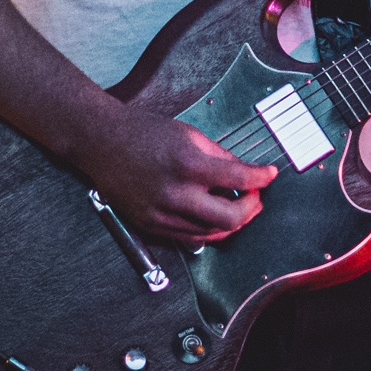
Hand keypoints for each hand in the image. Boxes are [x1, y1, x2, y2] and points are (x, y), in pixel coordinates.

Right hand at [75, 107, 274, 244]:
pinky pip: (189, 238)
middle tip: (256, 197)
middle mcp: (176, 194)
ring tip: (238, 207)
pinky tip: (214, 217)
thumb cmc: (142, 132)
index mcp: (188, 165)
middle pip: (230, 218)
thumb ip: (220, 156)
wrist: (101, 142)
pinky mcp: (151, 225)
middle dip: (251, 209)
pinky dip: (208, 230)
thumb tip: (244, 172)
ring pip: (211, 234)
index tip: (269, 175)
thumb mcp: (189, 134)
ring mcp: (161, 214)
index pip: (240, 180)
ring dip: (231, 222)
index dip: (261, 178)